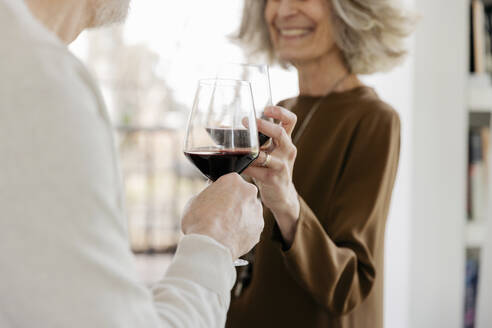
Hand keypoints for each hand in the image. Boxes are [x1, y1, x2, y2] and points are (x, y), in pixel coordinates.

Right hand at [181, 173, 263, 259]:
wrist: (210, 246)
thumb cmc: (200, 222)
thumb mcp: (195, 200)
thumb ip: (208, 194)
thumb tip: (211, 195)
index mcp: (233, 180)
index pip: (230, 182)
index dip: (222, 191)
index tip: (217, 200)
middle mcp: (249, 192)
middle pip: (242, 195)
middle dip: (234, 203)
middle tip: (221, 214)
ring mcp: (256, 210)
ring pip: (249, 211)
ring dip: (240, 216)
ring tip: (225, 228)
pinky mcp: (259, 227)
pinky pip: (251, 226)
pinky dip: (244, 230)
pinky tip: (231, 236)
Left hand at [243, 106, 299, 245]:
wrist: (282, 196)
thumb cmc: (271, 169)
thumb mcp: (269, 151)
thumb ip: (256, 140)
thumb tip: (225, 127)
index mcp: (286, 141)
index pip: (290, 120)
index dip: (280, 111)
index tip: (266, 108)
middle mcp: (287, 151)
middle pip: (280, 133)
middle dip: (263, 125)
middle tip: (246, 121)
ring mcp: (281, 165)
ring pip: (265, 155)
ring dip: (249, 150)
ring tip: (237, 146)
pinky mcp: (272, 179)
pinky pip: (255, 170)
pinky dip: (244, 166)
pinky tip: (235, 165)